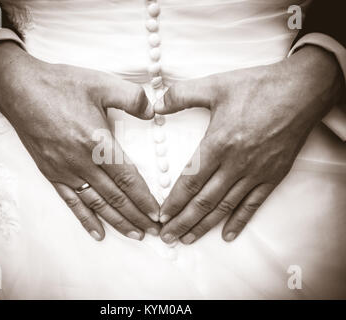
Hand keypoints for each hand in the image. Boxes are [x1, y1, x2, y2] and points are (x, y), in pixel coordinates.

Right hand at [0, 41, 160, 240]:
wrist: (19, 90)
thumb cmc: (61, 85)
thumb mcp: (101, 83)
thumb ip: (132, 97)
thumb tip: (153, 111)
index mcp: (97, 143)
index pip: (127, 179)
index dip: (144, 198)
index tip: (158, 214)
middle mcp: (82, 163)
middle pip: (115, 196)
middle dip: (137, 216)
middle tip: (154, 231)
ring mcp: (65, 171)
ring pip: (97, 203)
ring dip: (117, 221)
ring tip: (135, 234)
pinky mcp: (51, 173)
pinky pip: (72, 202)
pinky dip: (86, 219)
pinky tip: (98, 233)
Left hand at [155, 45, 343, 243]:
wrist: (302, 91)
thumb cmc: (259, 87)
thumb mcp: (215, 85)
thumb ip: (181, 94)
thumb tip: (156, 103)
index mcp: (219, 143)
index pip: (190, 181)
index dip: (174, 201)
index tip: (161, 215)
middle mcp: (236, 164)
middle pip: (204, 201)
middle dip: (183, 221)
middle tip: (167, 236)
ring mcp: (256, 173)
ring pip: (225, 206)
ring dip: (204, 225)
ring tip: (188, 239)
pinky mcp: (273, 176)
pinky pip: (253, 204)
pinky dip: (239, 221)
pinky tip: (227, 234)